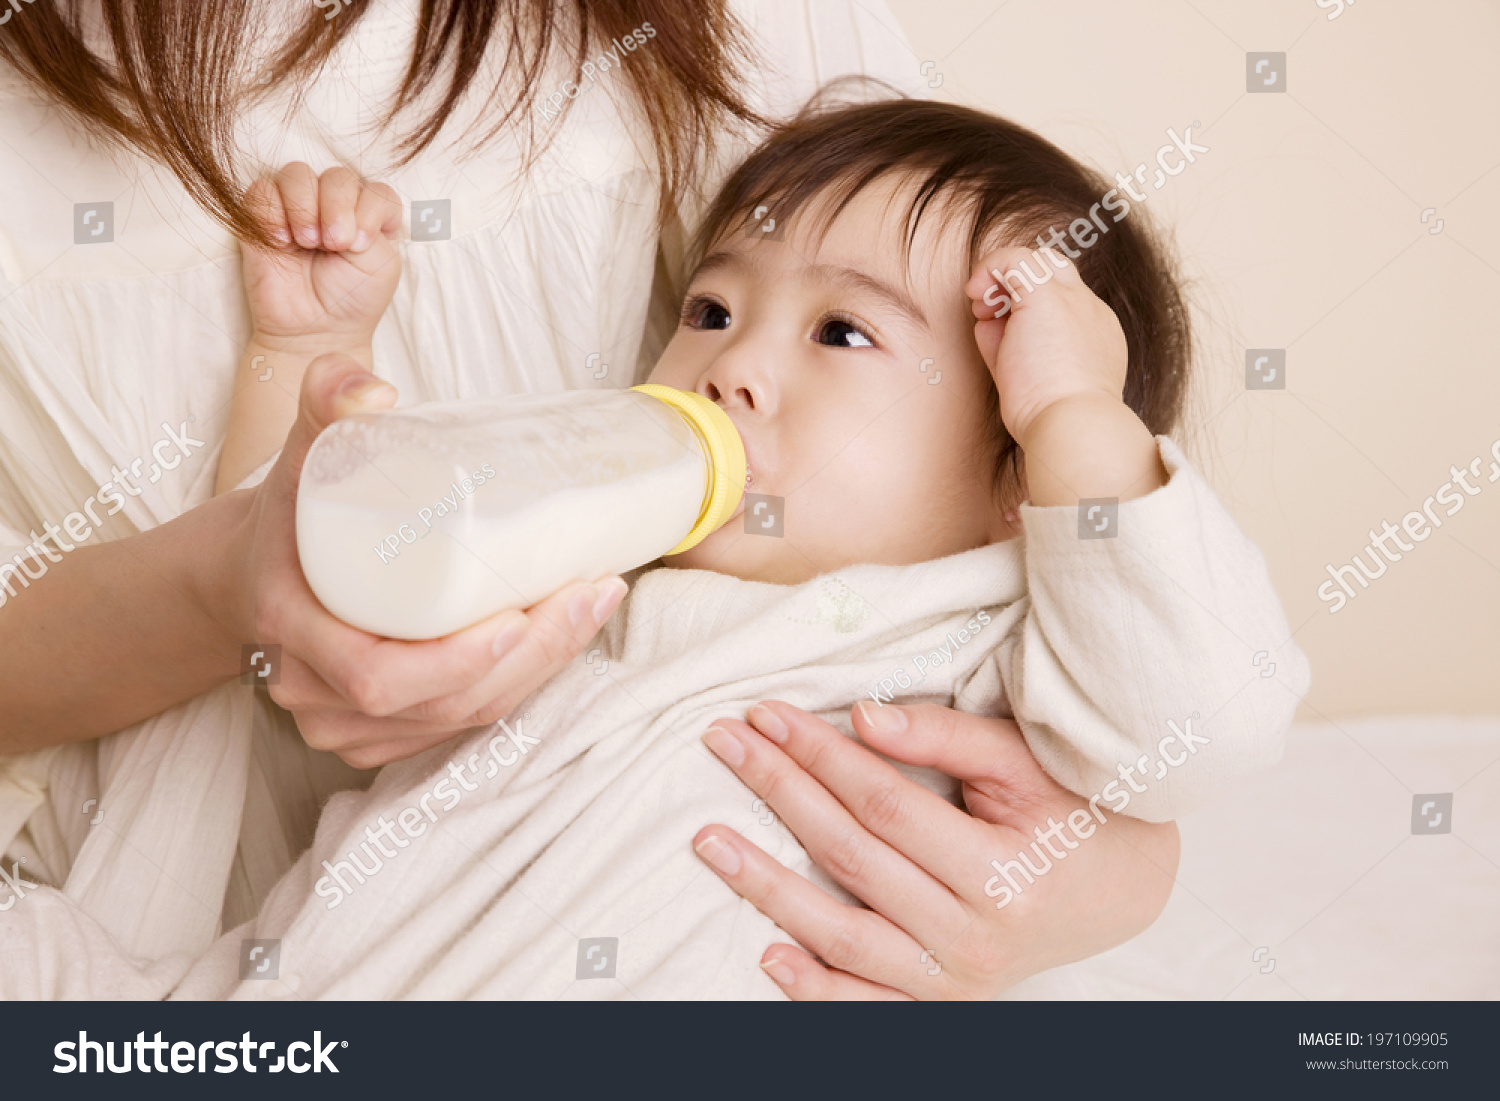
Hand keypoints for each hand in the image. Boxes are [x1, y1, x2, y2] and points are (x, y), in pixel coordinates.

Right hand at [219, 353, 626, 768]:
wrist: (249, 571)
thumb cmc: (287, 512)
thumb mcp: (300, 452)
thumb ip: (327, 400)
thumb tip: (375, 391)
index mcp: (293, 629)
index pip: (378, 676)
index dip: (455, 660)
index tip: (520, 614)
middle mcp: (315, 693)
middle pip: (440, 704)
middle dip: (528, 658)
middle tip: (589, 593)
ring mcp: (345, 723)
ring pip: (459, 719)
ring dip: (539, 671)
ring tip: (593, 603)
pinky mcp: (379, 733)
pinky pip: (459, 725)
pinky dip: (519, 686)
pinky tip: (565, 638)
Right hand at [241, 162, 402, 351]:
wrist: (313, 331)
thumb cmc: (352, 300)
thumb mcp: (382, 264)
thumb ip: (372, 223)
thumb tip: (339, 204)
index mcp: (370, 217)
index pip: (377, 190)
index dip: (370, 209)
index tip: (360, 244)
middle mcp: (335, 207)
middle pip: (337, 177)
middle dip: (337, 207)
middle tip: (333, 244)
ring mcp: (298, 209)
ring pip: (297, 174)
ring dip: (304, 206)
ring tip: (307, 242)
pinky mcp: (263, 217)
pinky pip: (262, 190)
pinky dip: (271, 211)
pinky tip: (280, 241)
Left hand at [693, 700, 1178, 998]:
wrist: (1126, 887)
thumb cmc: (1074, 809)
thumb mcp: (1023, 762)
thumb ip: (944, 737)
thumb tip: (858, 716)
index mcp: (1003, 872)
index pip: (884, 803)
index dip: (819, 755)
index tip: (766, 715)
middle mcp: (978, 936)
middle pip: (852, 857)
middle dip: (780, 794)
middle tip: (724, 747)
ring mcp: (958, 979)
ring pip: (845, 936)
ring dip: (768, 889)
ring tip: (711, 844)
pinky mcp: (944, 1001)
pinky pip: (868, 1002)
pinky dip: (815, 986)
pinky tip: (766, 950)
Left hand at [964, 245, 1127, 447]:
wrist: (1071, 425)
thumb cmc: (1050, 419)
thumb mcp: (1028, 380)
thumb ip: (1009, 348)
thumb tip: (986, 324)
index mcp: (1096, 337)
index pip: (1062, 304)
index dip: (1026, 309)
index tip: (1001, 332)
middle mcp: (1090, 312)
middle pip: (1057, 273)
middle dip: (1019, 285)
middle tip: (989, 313)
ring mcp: (1073, 300)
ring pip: (1039, 261)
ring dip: (1001, 278)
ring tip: (981, 307)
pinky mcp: (1047, 296)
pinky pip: (1015, 258)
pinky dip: (990, 267)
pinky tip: (975, 293)